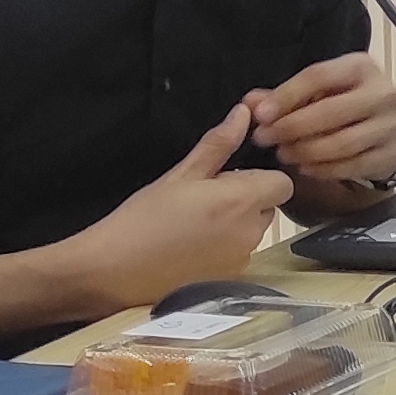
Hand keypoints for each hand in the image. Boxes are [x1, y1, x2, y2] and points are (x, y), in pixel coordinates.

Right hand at [55, 101, 294, 308]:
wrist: (113, 270)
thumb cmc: (143, 219)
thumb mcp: (180, 174)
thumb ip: (218, 145)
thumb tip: (243, 115)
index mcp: (240, 201)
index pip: (282, 183)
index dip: (262, 177)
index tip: (232, 177)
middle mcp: (250, 232)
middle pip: (269, 207)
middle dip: (246, 199)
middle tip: (205, 198)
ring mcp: (242, 259)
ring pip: (254, 230)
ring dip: (236, 223)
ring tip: (193, 223)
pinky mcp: (231, 279)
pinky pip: (240, 254)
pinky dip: (225, 247)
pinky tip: (192, 245)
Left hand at [249, 52, 395, 188]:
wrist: (381, 128)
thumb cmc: (342, 104)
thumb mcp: (315, 92)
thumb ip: (281, 97)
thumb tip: (250, 104)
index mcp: (360, 67)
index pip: (318, 77)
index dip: (286, 96)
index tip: (260, 115)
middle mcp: (381, 92)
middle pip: (331, 111)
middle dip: (292, 127)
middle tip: (265, 139)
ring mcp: (390, 125)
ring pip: (342, 143)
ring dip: (306, 151)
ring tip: (283, 154)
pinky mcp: (392, 153)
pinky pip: (353, 165)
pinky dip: (324, 169)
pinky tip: (305, 167)